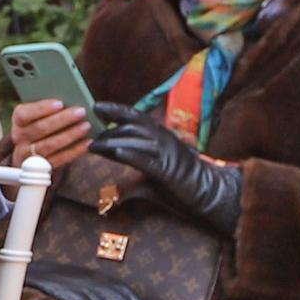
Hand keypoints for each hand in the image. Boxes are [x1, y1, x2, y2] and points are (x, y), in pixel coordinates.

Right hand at [9, 98, 92, 170]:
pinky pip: (59, 159)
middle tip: (80, 112)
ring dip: (69, 135)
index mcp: (18, 120)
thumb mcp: (39, 114)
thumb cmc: (42, 123)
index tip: (60, 103)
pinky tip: (87, 143)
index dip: (41, 109)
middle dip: (62, 119)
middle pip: (39, 129)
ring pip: (49, 145)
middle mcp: (20, 137)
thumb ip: (49, 108)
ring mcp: (29, 154)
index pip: (24, 114)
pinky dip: (75, 151)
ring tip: (86, 126)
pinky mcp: (41, 167)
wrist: (34, 149)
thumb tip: (71, 102)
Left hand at [90, 103, 243, 234]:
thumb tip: (114, 184)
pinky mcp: (168, 170)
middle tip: (89, 137)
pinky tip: (116, 153)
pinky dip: (130, 155)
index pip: (136, 117)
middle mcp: (163, 140)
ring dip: (112, 142)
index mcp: (161, 136)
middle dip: (108, 131)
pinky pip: (146, 160)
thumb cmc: (180, 185)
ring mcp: (166, 154)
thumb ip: (133, 174)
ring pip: (135, 141)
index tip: (97, 107)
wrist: (210, 193)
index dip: (116, 110)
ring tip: (93, 146)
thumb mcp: (152, 176)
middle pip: (131, 128)